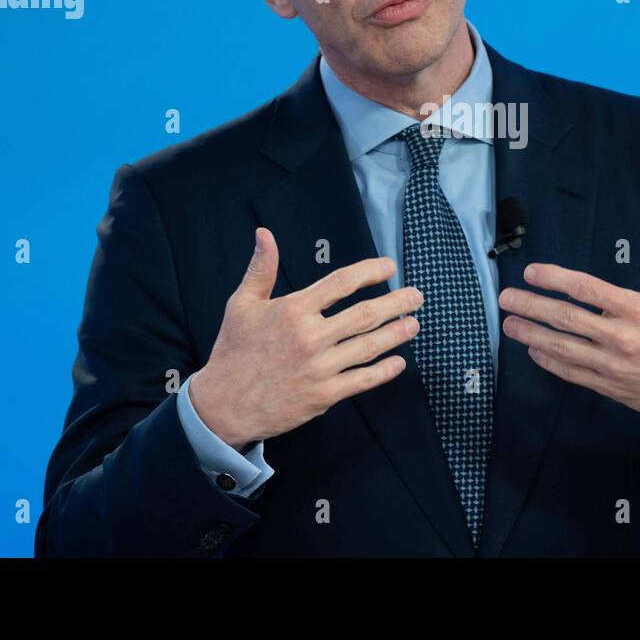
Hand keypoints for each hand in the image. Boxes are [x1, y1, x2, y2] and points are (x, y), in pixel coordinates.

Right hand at [190, 227, 421, 447]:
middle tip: (416, 296)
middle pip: (365, 314)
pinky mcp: (323, 395)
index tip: (389, 268)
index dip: (369, 272)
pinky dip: (384, 371)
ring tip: (415, 324)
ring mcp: (319, 368)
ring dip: (396, 334)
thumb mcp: (241, 304)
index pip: (341, 283)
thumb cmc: (233, 351)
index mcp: (293, 310)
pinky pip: (362, 380)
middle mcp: (310, 337)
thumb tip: (264, 234)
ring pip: (368, 346)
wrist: (223, 405)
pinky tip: (399, 362)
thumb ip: (261, 269)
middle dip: (396, 303)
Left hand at [499, 215, 639, 429]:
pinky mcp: (609, 386)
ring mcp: (612, 364)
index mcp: (635, 309)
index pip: (586, 289)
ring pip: (562, 348)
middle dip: (531, 306)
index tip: (532, 272)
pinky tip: (534, 350)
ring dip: (531, 335)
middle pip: (566, 318)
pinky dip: (550, 362)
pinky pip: (572, 372)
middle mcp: (620, 337)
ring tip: (508, 324)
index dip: (555, 279)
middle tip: (506, 298)